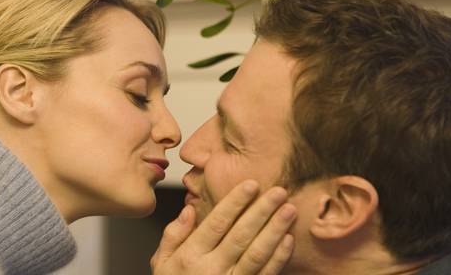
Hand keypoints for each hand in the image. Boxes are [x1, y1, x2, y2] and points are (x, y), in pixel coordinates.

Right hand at [151, 181, 295, 274]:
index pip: (217, 223)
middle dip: (262, 211)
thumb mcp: (161, 263)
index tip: (251, 184)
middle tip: (279, 191)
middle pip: (241, 235)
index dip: (235, 202)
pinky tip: (288, 239)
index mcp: (191, 256)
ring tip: (289, 211)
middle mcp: (212, 269)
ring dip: (275, 231)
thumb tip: (189, 210)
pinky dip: (279, 258)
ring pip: (257, 254)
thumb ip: (173, 235)